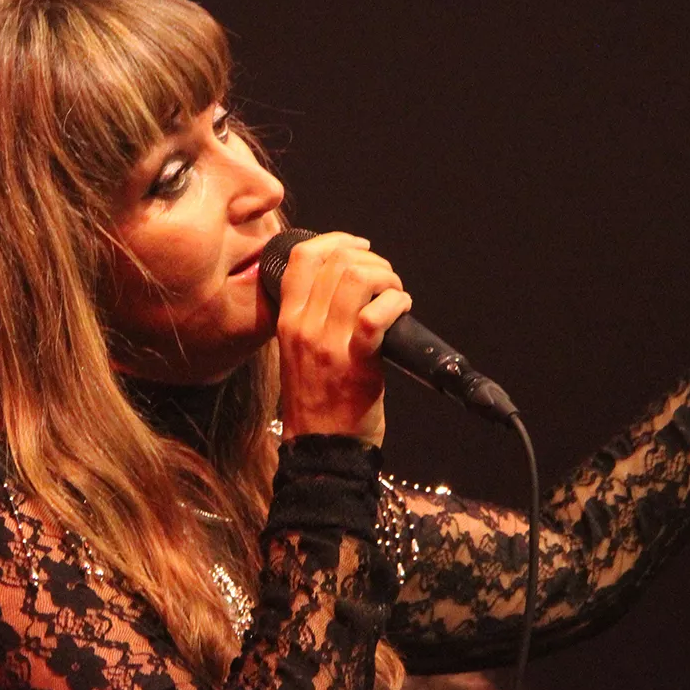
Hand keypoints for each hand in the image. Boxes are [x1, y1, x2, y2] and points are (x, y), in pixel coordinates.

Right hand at [275, 232, 411, 446]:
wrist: (323, 449)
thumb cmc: (317, 402)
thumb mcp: (298, 351)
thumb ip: (311, 317)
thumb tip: (342, 283)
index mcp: (287, 320)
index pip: (302, 258)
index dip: (336, 240)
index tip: (359, 246)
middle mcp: (303, 326)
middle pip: (336, 261)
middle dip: (371, 260)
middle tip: (386, 280)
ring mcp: (328, 344)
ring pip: (357, 278)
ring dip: (386, 278)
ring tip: (395, 294)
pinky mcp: (357, 362)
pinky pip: (376, 315)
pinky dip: (396, 303)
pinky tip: (402, 309)